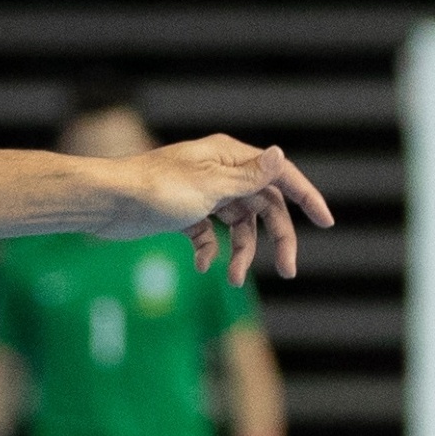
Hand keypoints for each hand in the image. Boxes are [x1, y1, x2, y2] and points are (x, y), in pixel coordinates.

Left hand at [94, 137, 332, 281]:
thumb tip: (281, 155)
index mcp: (231, 157)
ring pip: (236, 226)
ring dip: (240, 253)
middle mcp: (220, 173)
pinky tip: (204, 267)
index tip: (326, 222)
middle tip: (289, 270)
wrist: (108, 204)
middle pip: (262, 207)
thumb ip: (248, 178)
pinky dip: (209, 251)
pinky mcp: (183, 214)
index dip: (306, 198)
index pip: (280, 176)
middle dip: (276, 238)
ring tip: (232, 279)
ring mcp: (202, 195)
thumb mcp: (209, 186)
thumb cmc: (156, 190)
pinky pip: (208, 235)